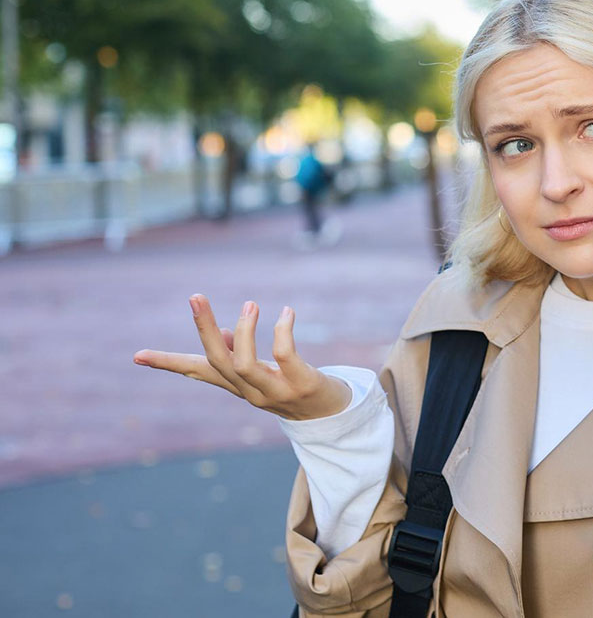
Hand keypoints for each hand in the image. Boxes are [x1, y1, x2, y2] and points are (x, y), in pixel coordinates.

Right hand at [132, 295, 350, 420]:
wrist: (336, 415)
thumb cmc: (297, 386)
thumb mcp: (265, 373)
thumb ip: (241, 354)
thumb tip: (225, 333)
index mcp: (238, 385)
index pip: (197, 371)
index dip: (168, 363)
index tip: (137, 356)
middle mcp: (251, 392)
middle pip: (216, 361)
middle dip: (203, 328)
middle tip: (195, 296)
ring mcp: (276, 391)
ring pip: (243, 363)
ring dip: (244, 331)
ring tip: (251, 305)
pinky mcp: (302, 385)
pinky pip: (284, 356)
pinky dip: (282, 331)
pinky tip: (287, 313)